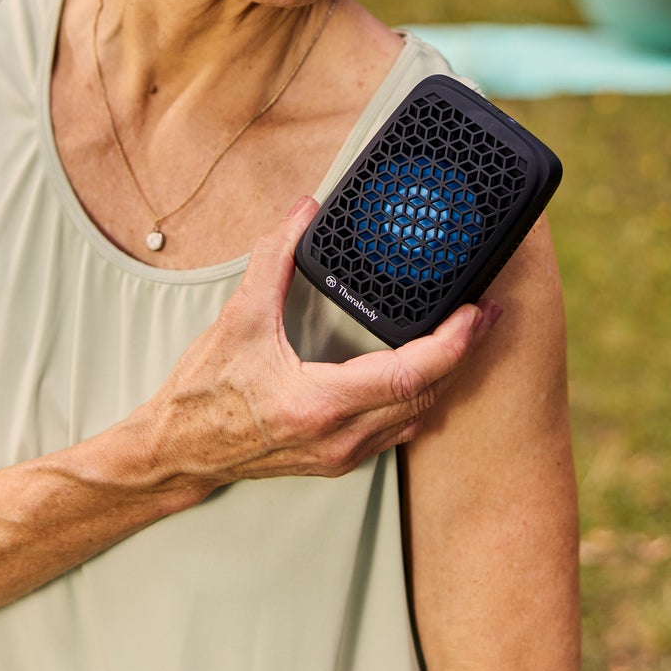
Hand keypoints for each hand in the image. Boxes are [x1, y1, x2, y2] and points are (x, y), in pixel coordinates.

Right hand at [131, 195, 501, 489]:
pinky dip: (422, 395)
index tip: (476, 310)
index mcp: (319, 403)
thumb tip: (303, 212)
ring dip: (449, 376)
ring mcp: (343, 453)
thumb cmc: (203, 394)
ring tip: (469, 335)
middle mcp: (340, 437)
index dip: (453, 343)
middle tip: (490, 312)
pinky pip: (399, 428)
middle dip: (467, 353)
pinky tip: (427, 368)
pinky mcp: (340, 458)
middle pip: (428, 395)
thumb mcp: (236, 320)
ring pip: (418, 415)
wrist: (179, 452)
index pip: (409, 375)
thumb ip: (273, 260)